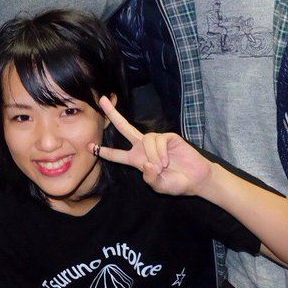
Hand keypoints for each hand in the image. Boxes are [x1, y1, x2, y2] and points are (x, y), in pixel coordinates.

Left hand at [91, 96, 212, 195]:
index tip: (90, 146)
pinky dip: (160, 152)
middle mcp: (143, 147)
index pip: (117, 155)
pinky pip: (158, 140)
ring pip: (145, 141)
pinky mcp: (168, 137)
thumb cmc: (176, 183)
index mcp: (137, 160)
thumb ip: (150, 179)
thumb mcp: (159, 186)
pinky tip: (168, 160)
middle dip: (113, 114)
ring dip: (153, 156)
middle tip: (102, 100)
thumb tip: (146, 164)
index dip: (103, 151)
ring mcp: (155, 141)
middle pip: (124, 127)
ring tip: (162, 166)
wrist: (197, 179)